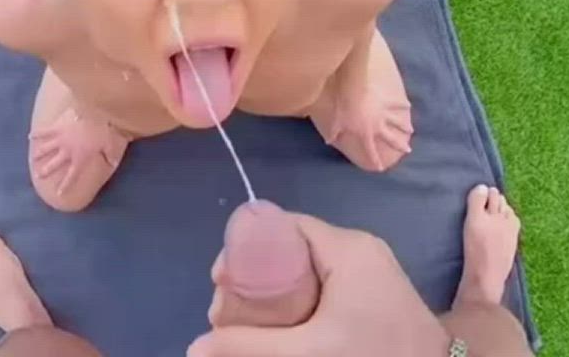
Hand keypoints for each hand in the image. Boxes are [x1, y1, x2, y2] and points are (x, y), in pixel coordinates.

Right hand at [29, 106, 126, 195]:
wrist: (93, 113)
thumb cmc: (102, 130)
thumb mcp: (110, 146)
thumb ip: (110, 157)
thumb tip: (113, 164)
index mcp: (79, 159)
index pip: (71, 176)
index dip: (65, 185)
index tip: (59, 193)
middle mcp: (67, 152)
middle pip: (54, 164)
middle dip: (46, 171)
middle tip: (39, 176)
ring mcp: (60, 140)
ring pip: (46, 149)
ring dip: (39, 154)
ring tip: (33, 159)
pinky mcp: (56, 127)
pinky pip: (44, 131)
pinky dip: (37, 134)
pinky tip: (30, 136)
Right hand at [190, 211, 450, 356]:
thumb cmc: (376, 356)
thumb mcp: (308, 353)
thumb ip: (250, 347)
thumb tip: (193, 348)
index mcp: (345, 247)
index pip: (281, 225)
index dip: (245, 249)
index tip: (222, 285)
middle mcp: (359, 248)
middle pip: (289, 246)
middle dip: (253, 277)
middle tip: (230, 313)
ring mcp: (371, 270)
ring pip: (306, 267)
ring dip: (274, 292)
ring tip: (252, 325)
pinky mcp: (376, 292)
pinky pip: (324, 282)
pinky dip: (298, 300)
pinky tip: (283, 329)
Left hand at [335, 87, 412, 171]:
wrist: (353, 92)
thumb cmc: (343, 108)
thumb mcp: (336, 123)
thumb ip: (333, 133)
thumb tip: (328, 141)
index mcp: (365, 134)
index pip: (370, 151)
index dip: (375, 160)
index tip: (380, 168)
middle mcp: (378, 127)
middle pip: (391, 138)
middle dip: (400, 146)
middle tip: (408, 151)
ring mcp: (384, 114)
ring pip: (397, 122)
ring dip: (404, 127)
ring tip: (411, 130)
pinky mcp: (386, 102)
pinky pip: (396, 104)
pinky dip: (402, 105)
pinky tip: (408, 105)